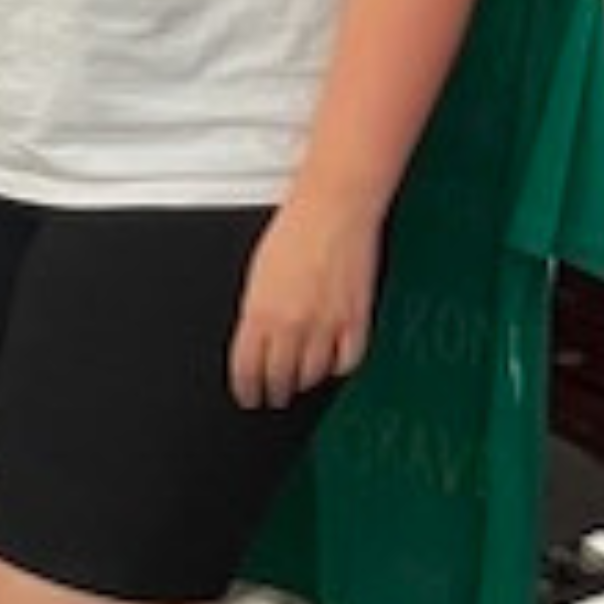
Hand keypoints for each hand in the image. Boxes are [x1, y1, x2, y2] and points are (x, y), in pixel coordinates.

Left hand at [230, 187, 381, 408]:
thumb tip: (254, 342)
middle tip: (274, 395)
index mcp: (258, 313)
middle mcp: (291, 324)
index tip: (249, 396)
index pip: (247, 370)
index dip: (247, 390)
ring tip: (301, 380)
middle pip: (279, 378)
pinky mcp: (356, 320)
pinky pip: (346, 362)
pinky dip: (338, 368)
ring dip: (304, 381)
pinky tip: (332, 363)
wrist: (333, 207)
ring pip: (312, 375)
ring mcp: (325, 325)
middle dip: (274, 391)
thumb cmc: (296, 230)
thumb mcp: (257, 275)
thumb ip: (256, 314)